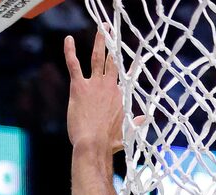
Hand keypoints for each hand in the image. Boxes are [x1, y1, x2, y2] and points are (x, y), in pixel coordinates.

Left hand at [64, 32, 124, 154]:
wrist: (94, 145)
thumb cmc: (108, 143)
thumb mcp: (126, 134)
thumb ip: (136, 124)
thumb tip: (146, 119)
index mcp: (120, 96)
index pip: (126, 77)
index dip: (131, 66)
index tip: (135, 57)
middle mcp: (109, 86)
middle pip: (112, 61)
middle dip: (113, 45)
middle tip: (113, 32)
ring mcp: (94, 85)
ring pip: (97, 57)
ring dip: (99, 41)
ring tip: (101, 28)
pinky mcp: (79, 87)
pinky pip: (74, 64)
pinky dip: (70, 51)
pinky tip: (68, 40)